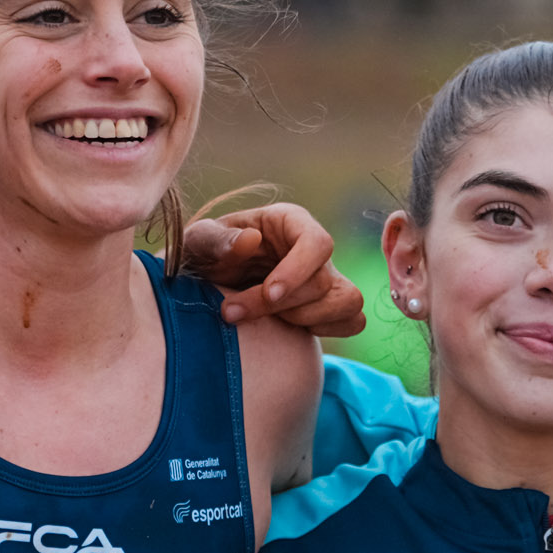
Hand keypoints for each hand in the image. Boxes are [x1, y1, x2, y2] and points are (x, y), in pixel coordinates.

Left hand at [175, 201, 368, 337]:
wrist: (210, 282)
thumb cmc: (207, 256)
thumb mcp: (199, 242)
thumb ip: (217, 240)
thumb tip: (249, 241)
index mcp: (290, 222)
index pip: (317, 243)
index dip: (298, 271)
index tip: (269, 294)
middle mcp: (315, 249)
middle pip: (323, 281)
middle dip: (279, 305)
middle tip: (233, 313)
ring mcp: (328, 278)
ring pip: (348, 301)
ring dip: (307, 318)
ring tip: (268, 320)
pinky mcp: (332, 305)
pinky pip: (353, 321)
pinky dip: (327, 329)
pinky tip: (290, 328)